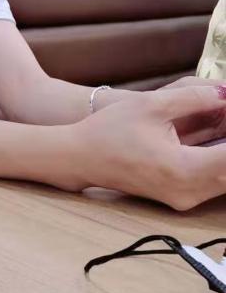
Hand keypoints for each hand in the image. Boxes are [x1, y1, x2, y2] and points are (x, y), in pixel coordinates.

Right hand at [74, 85, 225, 209]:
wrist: (82, 156)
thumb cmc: (111, 129)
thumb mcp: (152, 104)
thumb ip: (194, 98)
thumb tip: (225, 93)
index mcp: (183, 169)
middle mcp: (188, 191)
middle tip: (224, 114)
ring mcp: (185, 199)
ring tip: (220, 121)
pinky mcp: (181, 198)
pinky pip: (214, 181)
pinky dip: (221, 160)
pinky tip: (219, 139)